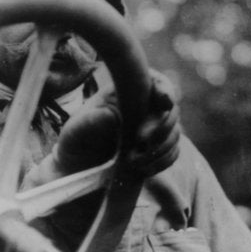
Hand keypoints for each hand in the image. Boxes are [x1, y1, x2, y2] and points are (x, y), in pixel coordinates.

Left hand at [42, 69, 180, 179]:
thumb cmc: (76, 141)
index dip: (165, 89)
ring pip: (175, 133)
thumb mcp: (76, 131)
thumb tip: (111, 115)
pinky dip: (161, 162)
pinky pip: (173, 153)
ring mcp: (154, 127)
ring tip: (132, 161)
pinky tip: (142, 169)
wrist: (80, 166)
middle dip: (161, 128)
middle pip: (171, 110)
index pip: (155, 82)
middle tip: (140, 141)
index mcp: (126, 92)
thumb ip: (90, 122)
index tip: (165, 101)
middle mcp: (144, 106)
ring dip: (159, 150)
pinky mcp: (159, 148)